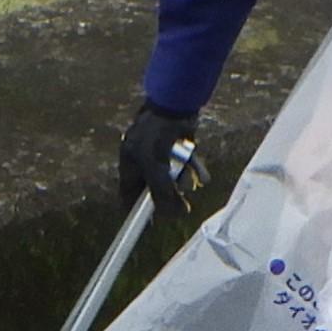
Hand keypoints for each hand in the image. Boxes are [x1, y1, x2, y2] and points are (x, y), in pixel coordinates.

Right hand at [118, 101, 205, 216]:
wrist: (174, 105)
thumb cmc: (158, 137)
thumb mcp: (158, 171)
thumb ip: (164, 195)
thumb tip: (175, 215)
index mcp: (129, 164)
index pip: (129, 195)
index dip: (138, 212)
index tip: (150, 225)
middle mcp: (142, 158)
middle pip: (154, 187)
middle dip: (169, 194)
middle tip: (182, 201)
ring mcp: (159, 150)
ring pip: (172, 174)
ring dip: (183, 179)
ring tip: (193, 179)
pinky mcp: (175, 143)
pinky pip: (184, 162)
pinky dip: (193, 167)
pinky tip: (202, 172)